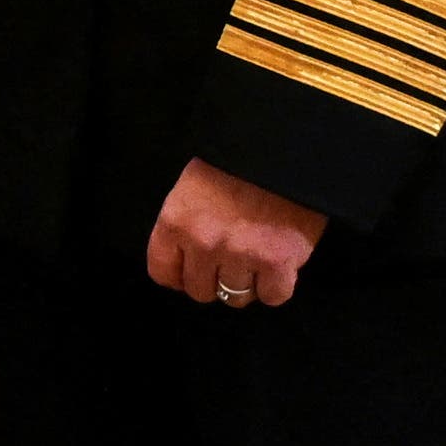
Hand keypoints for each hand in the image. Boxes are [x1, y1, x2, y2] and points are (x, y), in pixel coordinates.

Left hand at [145, 158, 326, 308]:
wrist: (284, 148)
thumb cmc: (239, 162)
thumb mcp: (193, 187)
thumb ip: (187, 226)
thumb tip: (189, 263)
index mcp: (175, 222)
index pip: (162, 272)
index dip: (179, 276)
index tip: (192, 272)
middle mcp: (202, 243)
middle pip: (200, 291)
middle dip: (216, 279)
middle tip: (232, 260)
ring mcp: (240, 254)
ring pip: (236, 297)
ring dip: (248, 282)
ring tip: (258, 258)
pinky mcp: (277, 262)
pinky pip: (273, 296)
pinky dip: (278, 285)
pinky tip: (281, 265)